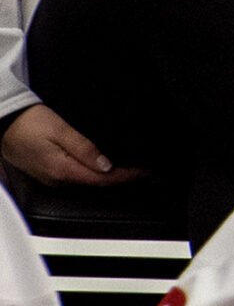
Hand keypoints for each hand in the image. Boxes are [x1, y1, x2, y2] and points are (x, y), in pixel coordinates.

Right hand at [1, 105, 141, 185]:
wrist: (2, 121)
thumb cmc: (27, 122)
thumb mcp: (60, 130)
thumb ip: (85, 149)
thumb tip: (106, 165)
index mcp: (62, 170)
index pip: (103, 180)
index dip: (127, 177)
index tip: (147, 174)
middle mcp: (56, 179)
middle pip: (98, 184)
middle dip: (124, 179)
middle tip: (148, 174)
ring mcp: (51, 177)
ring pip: (88, 182)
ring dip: (111, 178)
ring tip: (134, 172)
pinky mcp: (48, 172)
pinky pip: (77, 177)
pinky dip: (96, 174)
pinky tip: (107, 169)